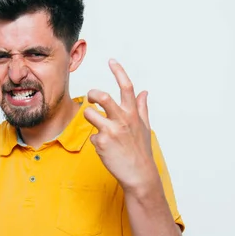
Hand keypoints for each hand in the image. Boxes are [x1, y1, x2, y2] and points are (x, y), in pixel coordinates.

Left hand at [84, 59, 157, 193]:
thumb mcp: (144, 127)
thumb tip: (145, 92)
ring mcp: (111, 131)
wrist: (139, 174)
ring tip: (97, 126)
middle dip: (92, 93)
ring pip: (89, 114)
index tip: (111, 61)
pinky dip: (96, 140)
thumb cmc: (140, 150)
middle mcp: (122, 120)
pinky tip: (105, 149)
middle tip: (91, 97)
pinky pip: (91, 135)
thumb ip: (142, 108)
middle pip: (102, 96)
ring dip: (90, 117)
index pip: (126, 87)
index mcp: (133, 114)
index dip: (118, 72)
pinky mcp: (101, 143)